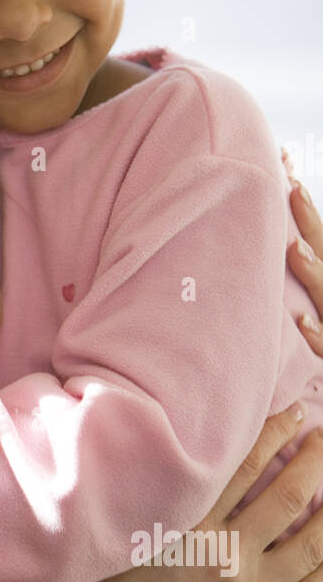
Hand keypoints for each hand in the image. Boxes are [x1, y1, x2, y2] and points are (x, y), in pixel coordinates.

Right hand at [45, 404, 322, 581]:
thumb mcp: (111, 542)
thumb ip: (142, 504)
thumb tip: (150, 466)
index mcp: (190, 526)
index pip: (243, 467)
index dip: (273, 435)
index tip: (293, 413)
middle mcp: (226, 555)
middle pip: (286, 496)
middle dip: (312, 462)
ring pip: (308, 546)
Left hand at [283, 150, 322, 356]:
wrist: (322, 402)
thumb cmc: (314, 343)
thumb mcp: (305, 308)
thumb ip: (294, 277)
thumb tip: (265, 253)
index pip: (319, 240)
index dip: (307, 212)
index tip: (290, 178)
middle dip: (312, 224)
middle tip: (293, 189)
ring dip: (314, 271)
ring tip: (294, 249)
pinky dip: (318, 335)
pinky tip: (302, 324)